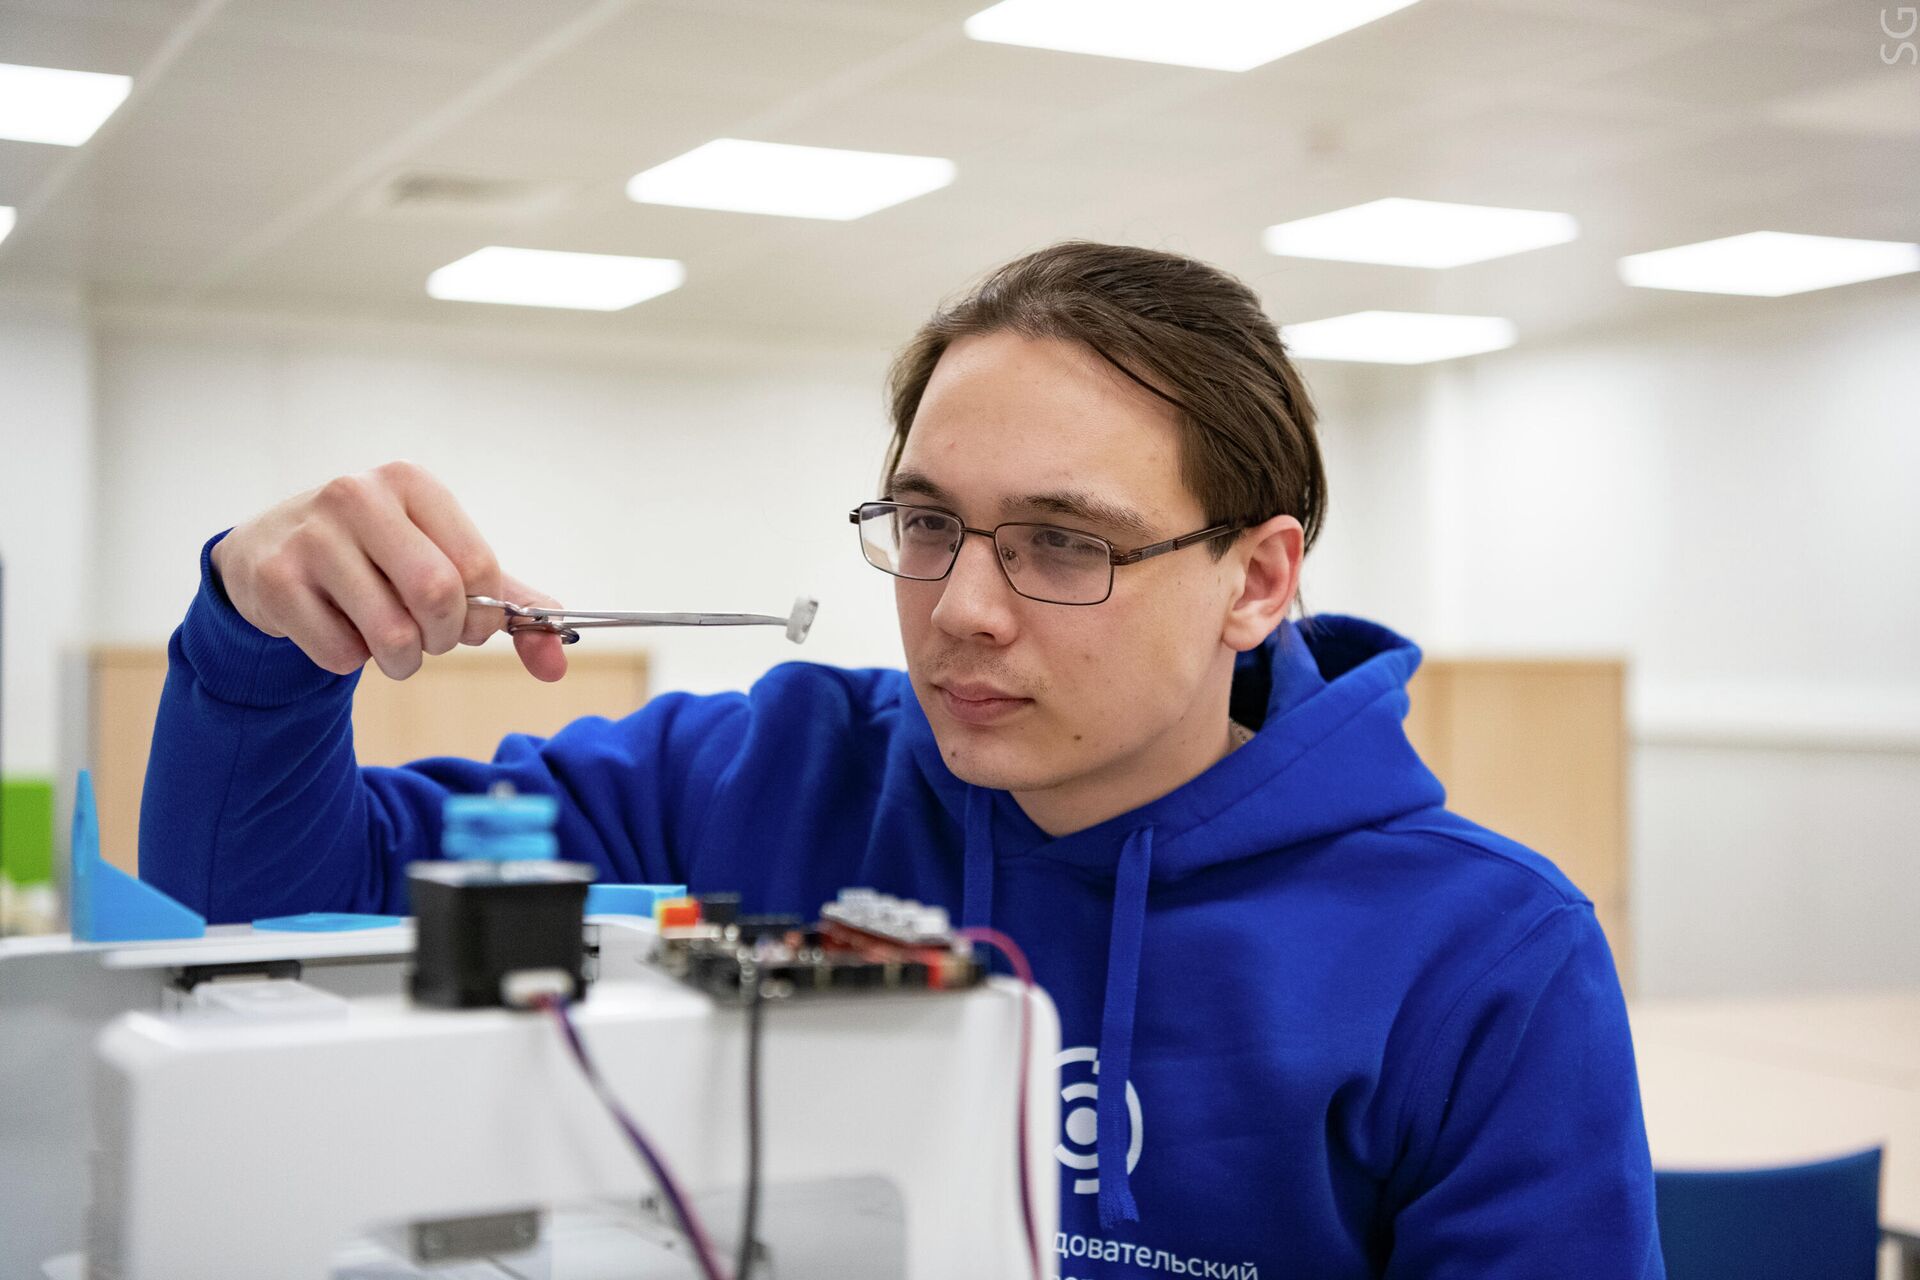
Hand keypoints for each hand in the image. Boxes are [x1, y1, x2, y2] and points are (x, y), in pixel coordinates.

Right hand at [209, 460, 566, 681]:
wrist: (269, 551)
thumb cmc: (377, 558)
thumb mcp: (443, 563)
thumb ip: (508, 606)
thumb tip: (558, 662)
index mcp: (411, 483)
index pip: (477, 565)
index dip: (482, 614)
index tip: (466, 623)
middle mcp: (358, 495)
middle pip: (438, 595)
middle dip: (443, 638)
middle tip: (429, 638)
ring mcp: (311, 535)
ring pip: (391, 633)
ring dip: (401, 659)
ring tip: (388, 643)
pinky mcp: (274, 578)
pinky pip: (341, 652)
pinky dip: (351, 659)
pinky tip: (336, 627)